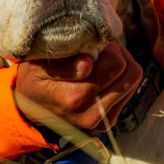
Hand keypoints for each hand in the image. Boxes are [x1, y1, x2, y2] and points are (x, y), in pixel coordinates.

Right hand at [14, 40, 141, 133]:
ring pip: (133, 80)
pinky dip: (118, 77)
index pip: (115, 64)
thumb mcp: (36, 66)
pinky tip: (100, 73)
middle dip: (117, 53)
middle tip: (97, 48)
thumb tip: (88, 64)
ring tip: (99, 59)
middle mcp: (91, 115)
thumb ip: (62, 66)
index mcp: (74, 99)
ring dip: (120, 64)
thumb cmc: (33, 79)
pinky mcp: (109, 120)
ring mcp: (102, 121)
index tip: (90, 42)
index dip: (105, 46)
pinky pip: (129, 90)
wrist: (30, 108)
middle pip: (130, 72)